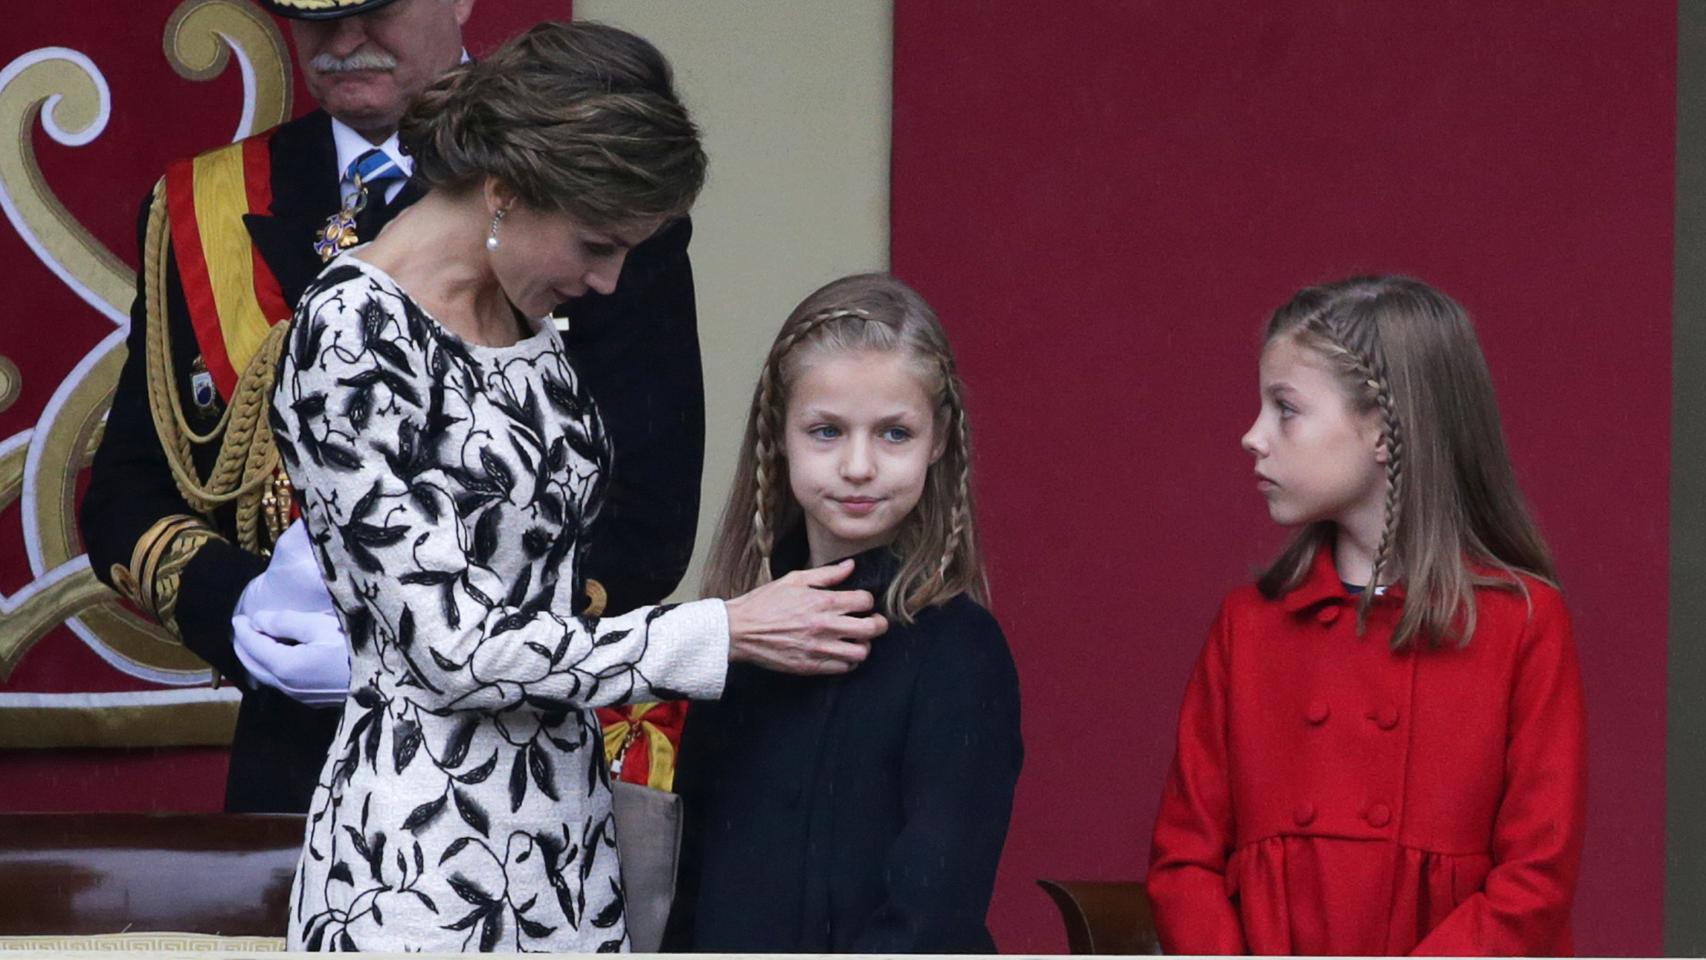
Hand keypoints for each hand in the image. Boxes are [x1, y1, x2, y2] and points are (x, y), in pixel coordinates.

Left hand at [231, 519, 347, 704]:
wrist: (387, 680)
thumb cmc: (355, 647)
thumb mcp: (320, 626)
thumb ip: (286, 622)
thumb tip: (258, 619)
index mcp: (284, 665)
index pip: (253, 646)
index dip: (244, 630)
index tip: (239, 616)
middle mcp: (286, 685)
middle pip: (253, 666)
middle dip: (244, 646)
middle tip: (242, 628)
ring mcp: (300, 696)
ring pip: (266, 677)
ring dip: (256, 659)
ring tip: (257, 641)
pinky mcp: (313, 700)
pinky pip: (281, 683)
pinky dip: (271, 669)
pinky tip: (280, 658)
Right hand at [723, 559, 887, 674]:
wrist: (740, 630)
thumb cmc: (764, 603)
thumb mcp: (795, 580)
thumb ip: (826, 574)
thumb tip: (850, 566)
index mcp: (823, 602)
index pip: (865, 601)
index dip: (867, 600)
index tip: (862, 603)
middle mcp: (826, 626)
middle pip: (872, 629)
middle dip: (878, 624)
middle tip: (873, 622)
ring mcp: (820, 649)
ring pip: (861, 652)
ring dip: (863, 645)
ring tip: (856, 640)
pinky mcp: (811, 666)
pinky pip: (843, 668)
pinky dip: (848, 662)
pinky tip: (840, 652)